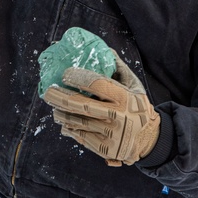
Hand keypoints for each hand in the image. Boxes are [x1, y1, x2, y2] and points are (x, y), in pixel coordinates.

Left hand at [42, 56, 159, 165]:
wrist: (149, 139)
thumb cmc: (137, 107)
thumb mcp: (134, 85)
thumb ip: (118, 67)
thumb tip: (103, 48)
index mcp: (125, 98)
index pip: (96, 84)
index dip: (77, 77)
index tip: (65, 74)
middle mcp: (117, 116)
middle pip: (81, 105)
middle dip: (60, 97)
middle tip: (48, 92)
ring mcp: (111, 134)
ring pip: (78, 122)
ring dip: (61, 114)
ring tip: (54, 107)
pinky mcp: (105, 148)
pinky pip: (81, 137)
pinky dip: (70, 129)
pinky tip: (65, 124)